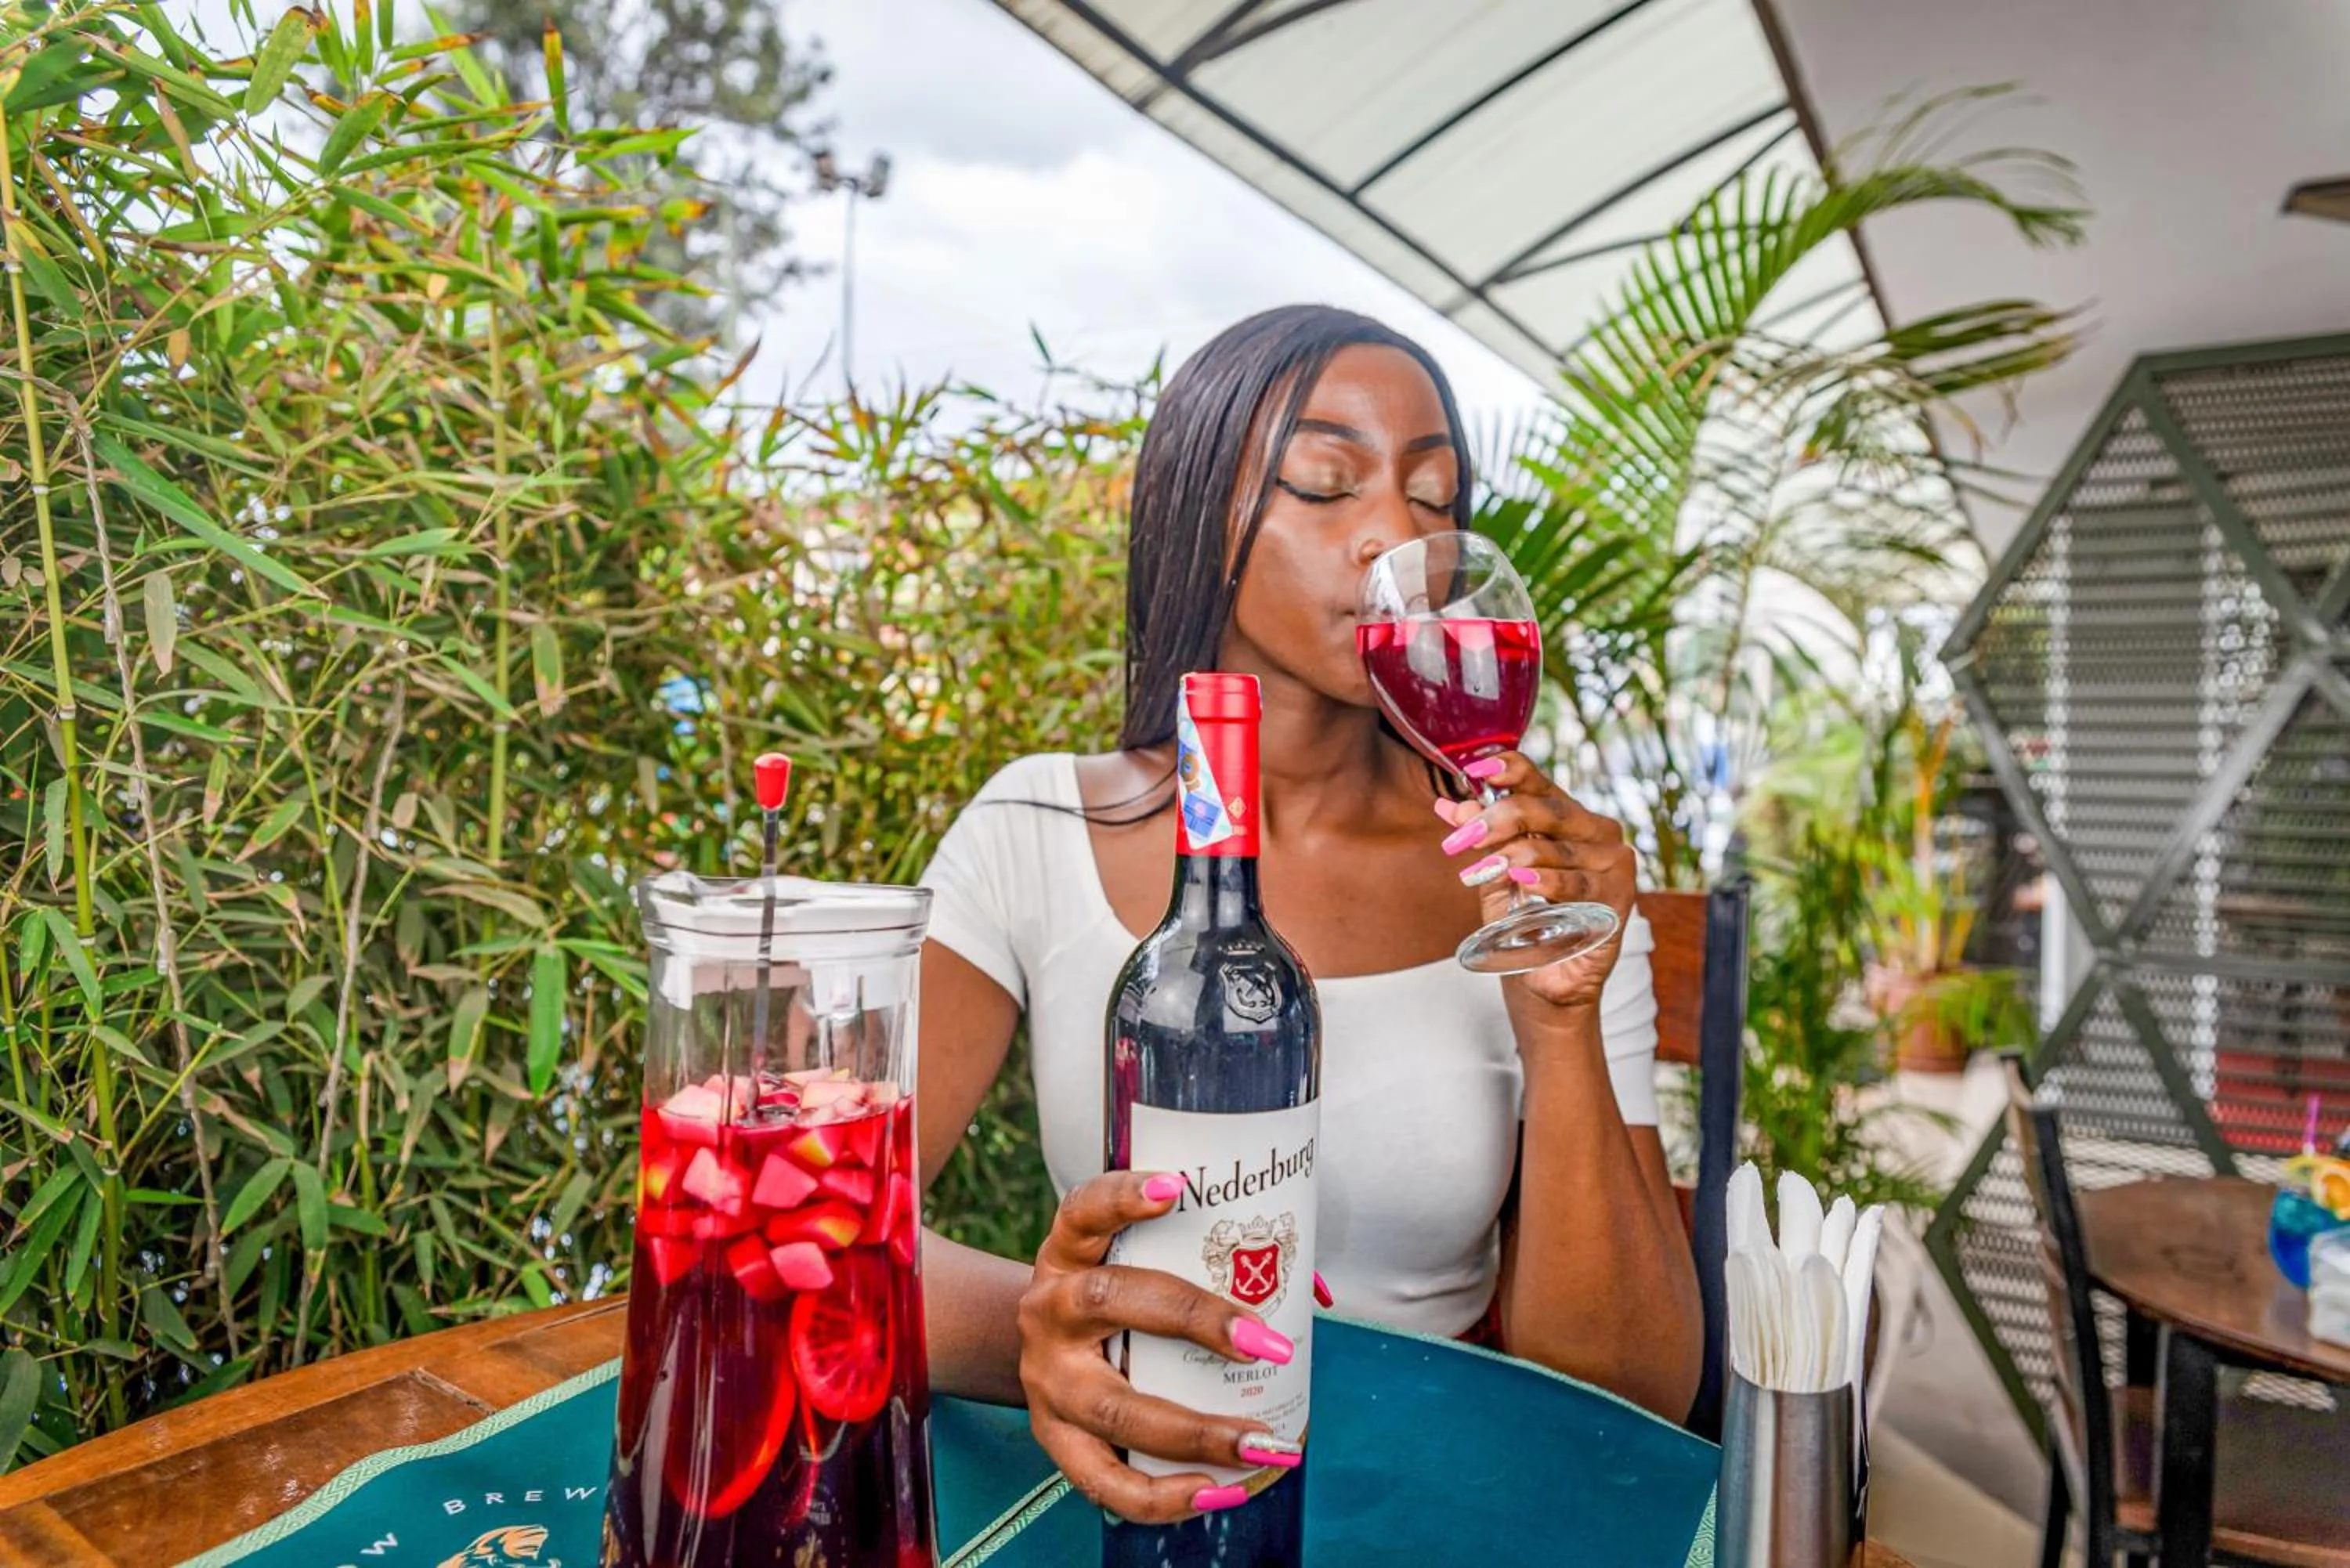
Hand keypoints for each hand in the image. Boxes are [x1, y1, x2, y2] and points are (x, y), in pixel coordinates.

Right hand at [1017, 1171, 1298, 1522]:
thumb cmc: (1119, 1297)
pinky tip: (1217, 1492)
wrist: (1047, 1350)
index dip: (1123, 1197)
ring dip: (1195, 1431)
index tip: (1176, 1187)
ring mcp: (1046, 1380)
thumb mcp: (1140, 1264)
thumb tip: (1314, 1292)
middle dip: (1194, 1320)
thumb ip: (1217, 1262)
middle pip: (1108, 1301)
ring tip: (1261, 1443)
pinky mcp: (1053, 1439)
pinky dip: (1161, 1496)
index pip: (1084, 1210)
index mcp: (1070, 1252)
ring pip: (1112, 1409)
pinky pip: (1102, 1479)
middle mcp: (1049, 1309)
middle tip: (1268, 1344)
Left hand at [1435, 750, 1634, 1012]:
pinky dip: (1547, 880)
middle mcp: (1595, 831)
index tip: (1475, 770)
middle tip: (1463, 838)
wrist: (1544, 976)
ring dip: (1513, 855)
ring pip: (1556, 847)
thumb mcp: (1494, 873)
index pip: (1539, 780)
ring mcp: (1612, 861)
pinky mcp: (1619, 896)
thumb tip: (1448, 805)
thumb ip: (1478, 838)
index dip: (1508, 769)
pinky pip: (1578, 882)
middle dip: (1497, 820)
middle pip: (1544, 810)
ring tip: (1482, 869)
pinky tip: (1524, 880)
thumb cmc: (1523, 920)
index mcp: (1566, 816)